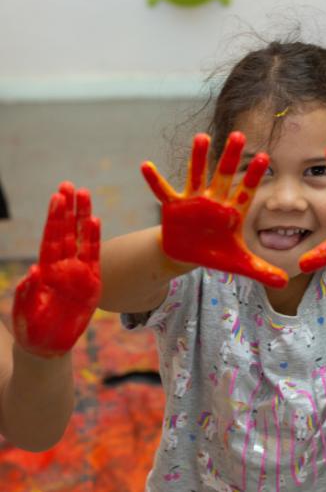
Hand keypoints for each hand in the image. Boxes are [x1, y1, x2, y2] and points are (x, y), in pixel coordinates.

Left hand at [12, 183, 100, 357]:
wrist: (48, 347)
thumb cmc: (31, 329)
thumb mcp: (23, 312)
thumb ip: (26, 293)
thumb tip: (33, 272)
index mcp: (43, 269)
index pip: (50, 238)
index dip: (53, 218)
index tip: (56, 197)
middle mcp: (61, 266)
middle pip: (66, 231)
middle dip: (67, 209)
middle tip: (69, 185)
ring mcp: (78, 273)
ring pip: (81, 239)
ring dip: (82, 217)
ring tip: (84, 194)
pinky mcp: (92, 284)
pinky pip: (95, 258)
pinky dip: (95, 240)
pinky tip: (96, 221)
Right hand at [141, 132, 287, 287]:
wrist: (188, 253)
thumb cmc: (216, 253)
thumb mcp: (239, 264)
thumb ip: (261, 271)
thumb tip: (285, 284)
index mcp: (232, 212)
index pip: (246, 192)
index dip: (254, 177)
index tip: (265, 158)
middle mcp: (214, 201)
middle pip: (224, 176)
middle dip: (230, 157)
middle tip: (239, 135)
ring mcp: (193, 201)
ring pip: (196, 176)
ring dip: (198, 158)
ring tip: (201, 137)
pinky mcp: (173, 206)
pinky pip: (162, 191)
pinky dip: (154, 180)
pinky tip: (145, 165)